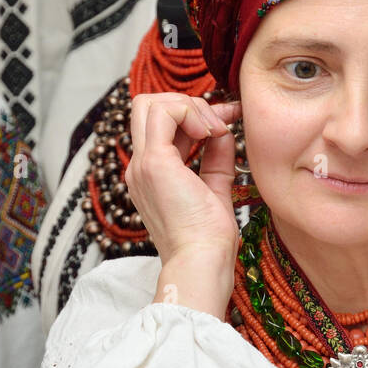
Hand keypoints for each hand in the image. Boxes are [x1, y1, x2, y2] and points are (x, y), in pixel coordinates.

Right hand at [124, 93, 242, 269]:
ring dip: (189, 107)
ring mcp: (143, 165)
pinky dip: (190, 112)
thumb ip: (215, 159)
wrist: (202, 264)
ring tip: (215, 130)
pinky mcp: (155, 164)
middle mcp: (140, 168)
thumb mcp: (215, 189)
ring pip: (150, 103)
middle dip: (187, 104)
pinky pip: (164, 112)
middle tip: (219, 123)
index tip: (226, 121)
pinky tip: (210, 133)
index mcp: (151, 175)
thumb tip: (223, 131)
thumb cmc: (209, 241)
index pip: (160, 125)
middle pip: (147, 107)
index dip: (193, 115)